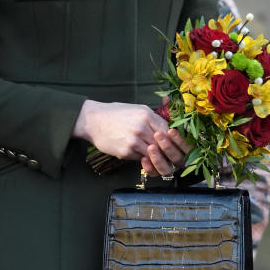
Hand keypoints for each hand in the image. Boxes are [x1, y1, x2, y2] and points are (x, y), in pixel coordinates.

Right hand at [74, 100, 189, 176]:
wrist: (93, 120)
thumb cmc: (116, 114)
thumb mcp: (137, 110)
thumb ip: (154, 119)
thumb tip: (171, 131)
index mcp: (147, 115)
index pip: (169, 131)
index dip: (175, 141)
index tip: (176, 147)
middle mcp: (142, 127)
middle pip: (164, 145)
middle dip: (169, 153)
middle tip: (173, 158)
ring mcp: (134, 140)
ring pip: (154, 154)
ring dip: (157, 158)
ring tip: (157, 159)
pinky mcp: (126, 151)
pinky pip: (141, 159)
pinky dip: (144, 160)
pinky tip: (142, 157)